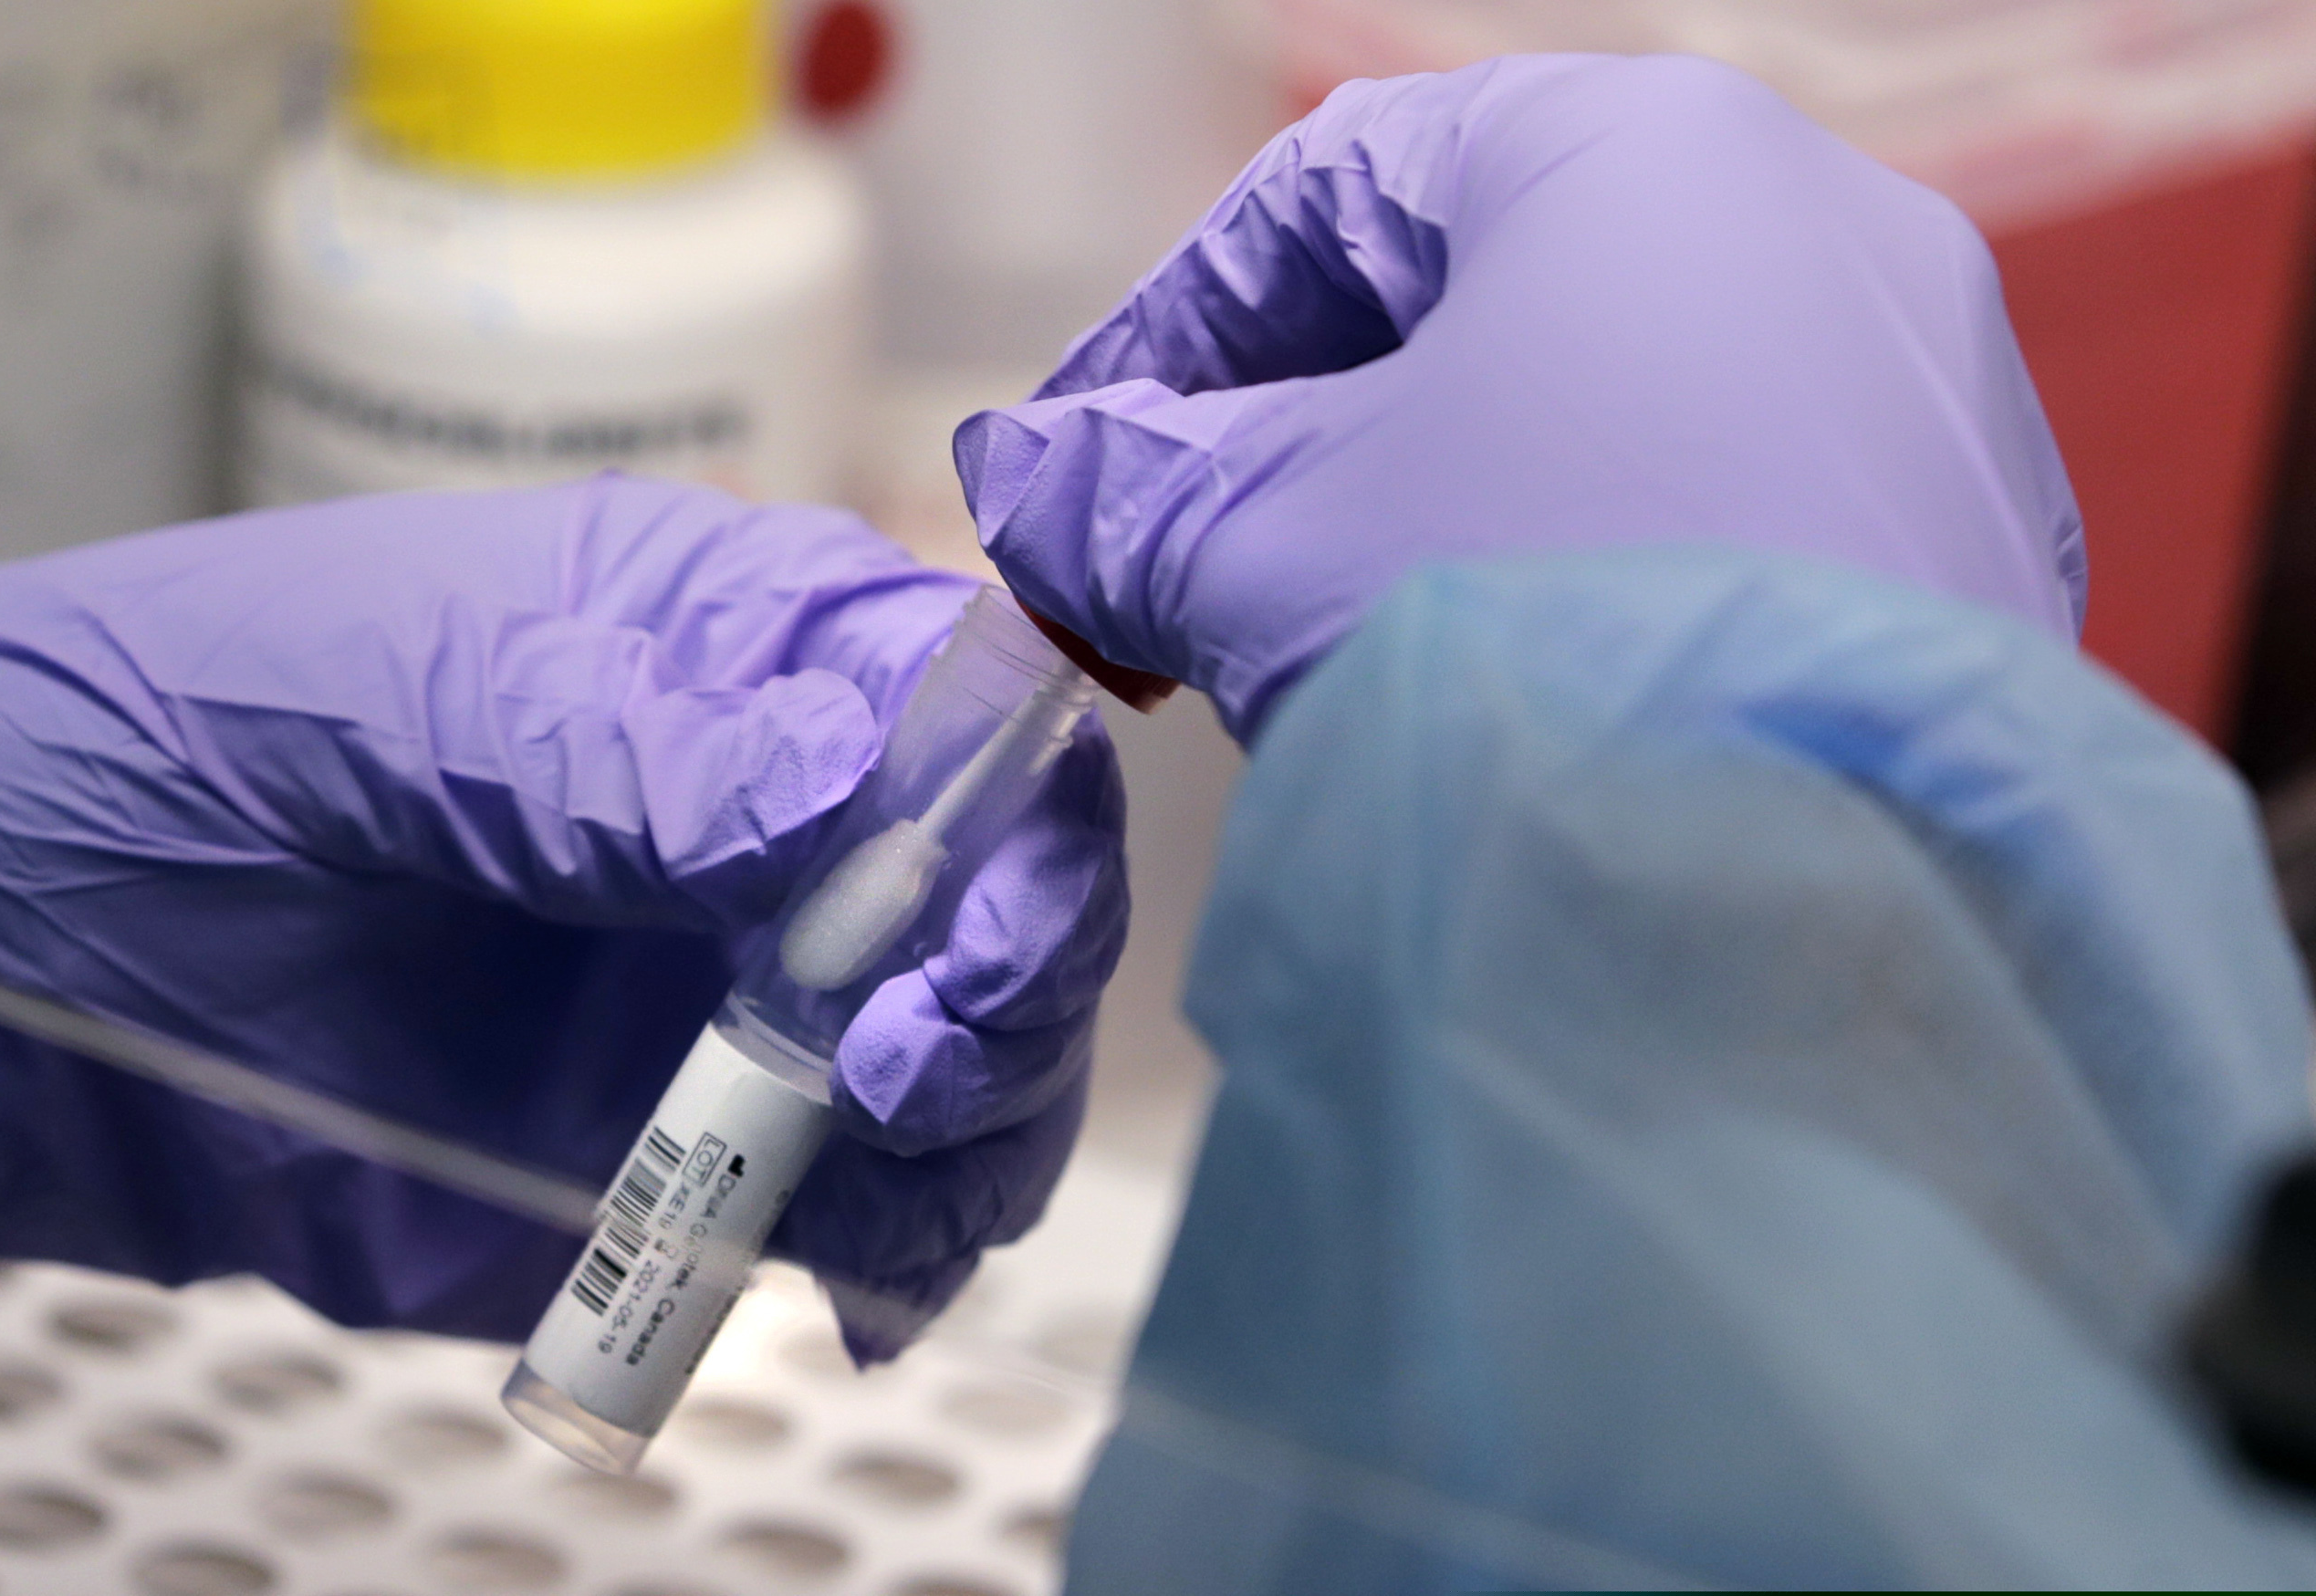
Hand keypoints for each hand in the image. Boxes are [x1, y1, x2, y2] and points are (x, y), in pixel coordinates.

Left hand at [0, 475, 1126, 1357]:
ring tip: (867, 1207)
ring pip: (947, 1071)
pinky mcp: (636, 1163)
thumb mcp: (355, 695)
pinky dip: (879, 1263)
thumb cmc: (109, 738)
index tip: (953, 933)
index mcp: (697, 640)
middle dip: (999, 991)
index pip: (950, 697)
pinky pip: (829, 1218)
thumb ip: (607, 748)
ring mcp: (697, 996)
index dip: (1005, 808)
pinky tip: (842, 1296)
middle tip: (897, 1075)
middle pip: (987, 900)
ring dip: (965, 1144)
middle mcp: (735, 817)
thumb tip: (848, 794)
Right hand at [955, 53, 2084, 742]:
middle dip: (1292, 451)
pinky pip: (1714, 526)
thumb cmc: (1535, 645)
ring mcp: (1918, 389)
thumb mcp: (1255, 550)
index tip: (1082, 472)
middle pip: (1470, 304)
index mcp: (1631, 151)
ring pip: (1594, 422)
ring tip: (1333, 674)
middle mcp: (1810, 224)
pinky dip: (1580, 590)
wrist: (1824, 893)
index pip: (1325, 189)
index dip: (1165, 335)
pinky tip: (1514, 718)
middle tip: (1183, 598)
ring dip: (1427, 525)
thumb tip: (1030, 484)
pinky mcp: (1968, 548)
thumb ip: (1110, 493)